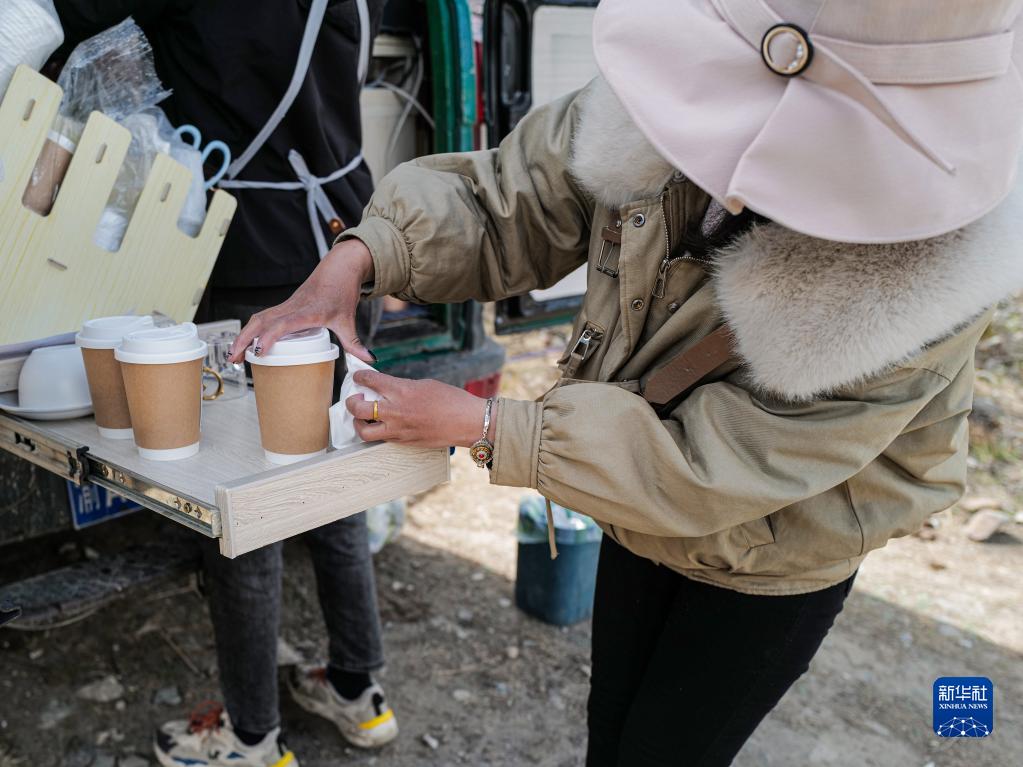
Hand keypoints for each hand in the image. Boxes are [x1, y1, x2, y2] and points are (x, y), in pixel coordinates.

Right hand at [229, 239, 374, 362]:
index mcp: (307, 311)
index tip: (260, 351)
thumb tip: (368, 359)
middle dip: (244, 340)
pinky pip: (262, 317)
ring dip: (243, 335)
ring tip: (233, 356)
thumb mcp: (348, 319)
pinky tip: (244, 344)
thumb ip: (354, 341)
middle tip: (233, 359)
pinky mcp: (284, 306)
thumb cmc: (342, 292)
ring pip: (258, 319)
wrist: (339, 268)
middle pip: (261, 322)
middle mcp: (292, 308)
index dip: (270, 337)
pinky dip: (251, 330)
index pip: (283, 324)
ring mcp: (285, 306)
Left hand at [345, 370, 492, 447]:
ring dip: (358, 423)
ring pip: (364, 431)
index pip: (369, 380)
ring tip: (363, 418)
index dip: (360, 376)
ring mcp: (398, 429)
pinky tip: (382, 426)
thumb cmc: (451, 400)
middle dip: (351, 402)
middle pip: (357, 408)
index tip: (359, 377)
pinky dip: (377, 432)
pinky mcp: (404, 442)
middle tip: (355, 399)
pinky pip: (382, 439)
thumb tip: (389, 388)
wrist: (467, 421)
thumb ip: (403, 387)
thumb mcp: (424, 385)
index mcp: (401, 390)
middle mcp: (395, 410)